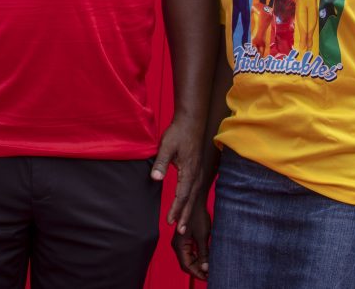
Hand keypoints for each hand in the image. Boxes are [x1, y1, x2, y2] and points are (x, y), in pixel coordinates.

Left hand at [151, 117, 202, 232]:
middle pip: (190, 200)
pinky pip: (194, 191)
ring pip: (193, 197)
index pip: (182, 195)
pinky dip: (189, 202)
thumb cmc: (178, 133)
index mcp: (189, 171)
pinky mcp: (197, 171)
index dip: (176, 209)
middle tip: (179, 231)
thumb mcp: (166, 147)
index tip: (170, 221)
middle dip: (184, 216)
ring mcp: (198, 174)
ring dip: (187, 211)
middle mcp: (196, 175)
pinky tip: (186, 207)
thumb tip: (155, 178)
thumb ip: (160, 163)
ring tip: (182, 225)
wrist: (191, 123)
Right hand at [171, 199, 211, 280]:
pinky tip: (206, 260)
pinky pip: (190, 253)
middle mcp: (177, 245)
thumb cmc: (198, 216)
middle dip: (198, 271)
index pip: (187, 266)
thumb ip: (204, 254)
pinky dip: (198, 258)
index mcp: (179, 245)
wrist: (195, 201)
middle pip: (186, 264)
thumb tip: (206, 269)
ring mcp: (180, 243)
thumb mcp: (203, 237)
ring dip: (198, 265)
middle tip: (211, 275)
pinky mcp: (184, 240)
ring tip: (210, 268)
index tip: (209, 277)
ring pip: (188, 260)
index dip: (198, 273)